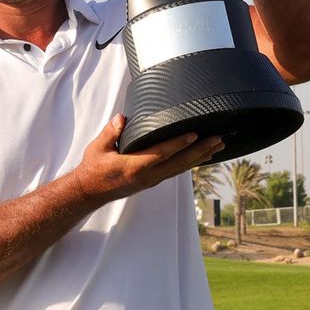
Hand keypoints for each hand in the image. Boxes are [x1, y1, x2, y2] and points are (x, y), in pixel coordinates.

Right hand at [72, 113, 223, 203]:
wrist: (90, 192)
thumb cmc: (94, 168)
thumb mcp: (97, 148)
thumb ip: (111, 132)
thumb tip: (122, 118)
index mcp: (134, 166)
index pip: (162, 153)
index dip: (179, 144)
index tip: (195, 134)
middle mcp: (147, 175)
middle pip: (180, 163)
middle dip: (200, 150)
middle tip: (218, 139)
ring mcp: (152, 180)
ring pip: (181, 168)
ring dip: (200, 157)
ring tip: (217, 146)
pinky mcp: (152, 181)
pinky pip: (176, 171)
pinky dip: (191, 163)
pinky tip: (200, 156)